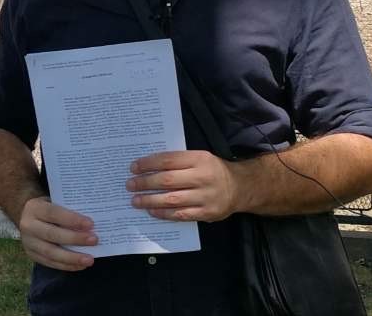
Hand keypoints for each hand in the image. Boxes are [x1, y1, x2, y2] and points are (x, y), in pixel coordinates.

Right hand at [18, 196, 95, 271]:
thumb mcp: (53, 202)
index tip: (90, 224)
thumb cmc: (47, 209)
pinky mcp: (32, 255)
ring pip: (51, 252)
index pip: (54, 213)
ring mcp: (28, 243)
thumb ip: (68, 210)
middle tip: (94, 240)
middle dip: (75, 239)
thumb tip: (91, 224)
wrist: (26, 217)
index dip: (72, 219)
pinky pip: (50, 263)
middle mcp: (28, 226)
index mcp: (34, 208)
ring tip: (89, 260)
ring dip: (72, 257)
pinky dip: (67, 266)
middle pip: (52, 234)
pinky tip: (80, 265)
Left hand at [127, 150, 241, 222]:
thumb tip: (148, 166)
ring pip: (172, 199)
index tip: (133, 167)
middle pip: (167, 180)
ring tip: (135, 200)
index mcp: (199, 159)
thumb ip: (178, 161)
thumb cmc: (213, 170)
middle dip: (145, 183)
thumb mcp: (199, 157)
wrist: (241, 187)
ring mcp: (205, 196)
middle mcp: (202, 177)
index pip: (168, 160)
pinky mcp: (207, 213)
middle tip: (130, 185)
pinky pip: (181, 214)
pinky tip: (152, 211)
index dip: (148, 164)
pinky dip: (164, 213)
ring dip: (150, 200)